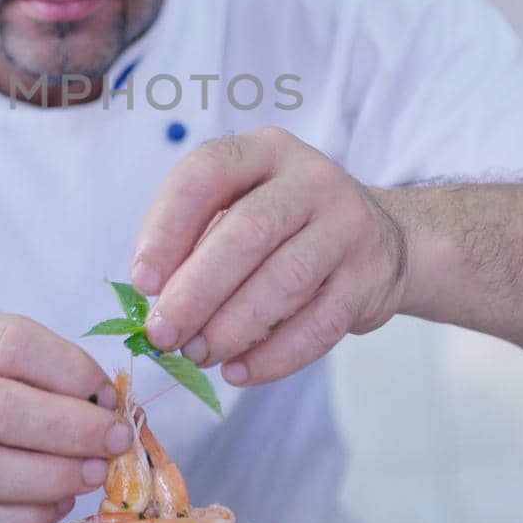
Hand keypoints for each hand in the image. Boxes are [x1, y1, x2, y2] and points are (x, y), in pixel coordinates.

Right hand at [0, 312, 129, 522]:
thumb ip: (29, 363)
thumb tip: (103, 401)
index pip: (10, 345)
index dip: (69, 369)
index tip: (107, 392)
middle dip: (71, 429)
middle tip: (115, 440)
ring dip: (53, 477)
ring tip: (94, 474)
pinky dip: (25, 518)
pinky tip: (58, 504)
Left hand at [130, 127, 408, 385]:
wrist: (380, 239)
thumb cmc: (284, 225)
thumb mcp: (240, 205)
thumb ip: (195, 239)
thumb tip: (152, 297)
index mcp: (265, 150)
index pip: (207, 174)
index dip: (167, 228)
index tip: (142, 281)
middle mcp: (311, 179)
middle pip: (247, 233)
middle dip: (196, 291)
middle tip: (163, 333)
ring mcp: (348, 226)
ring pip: (285, 281)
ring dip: (231, 327)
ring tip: (197, 354)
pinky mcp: (369, 277)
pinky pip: (319, 325)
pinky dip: (273, 356)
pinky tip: (238, 371)